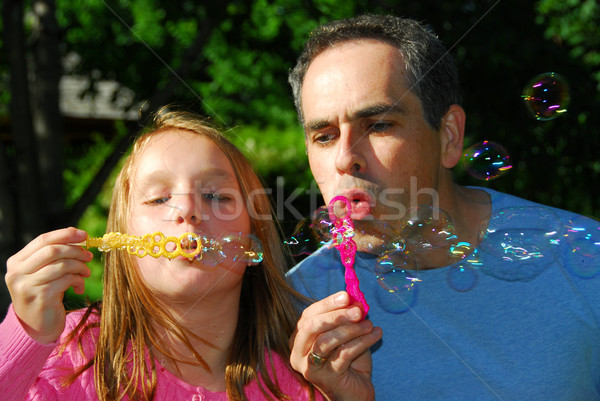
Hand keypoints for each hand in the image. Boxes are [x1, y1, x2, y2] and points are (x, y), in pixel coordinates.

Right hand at [5, 227, 92, 343]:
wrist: (37, 327)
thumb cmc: (44, 294)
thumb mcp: (44, 272)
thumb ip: (55, 255)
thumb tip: (79, 236)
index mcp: (16, 262)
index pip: (43, 240)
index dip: (66, 234)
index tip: (84, 235)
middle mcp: (17, 273)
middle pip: (53, 250)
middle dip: (76, 251)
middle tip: (89, 257)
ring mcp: (27, 286)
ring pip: (62, 265)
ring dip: (80, 267)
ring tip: (86, 273)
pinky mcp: (41, 297)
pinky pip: (66, 280)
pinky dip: (78, 280)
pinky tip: (79, 287)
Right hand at [290, 291, 382, 400]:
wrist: (356, 392)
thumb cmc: (349, 361)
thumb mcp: (347, 334)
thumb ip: (347, 317)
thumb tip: (355, 299)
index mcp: (299, 338)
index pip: (308, 315)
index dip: (327, 304)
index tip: (347, 296)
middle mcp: (297, 353)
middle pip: (312, 326)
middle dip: (336, 315)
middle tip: (358, 310)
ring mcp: (309, 367)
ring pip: (325, 341)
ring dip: (351, 329)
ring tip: (369, 324)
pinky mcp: (325, 379)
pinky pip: (343, 355)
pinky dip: (362, 342)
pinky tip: (375, 335)